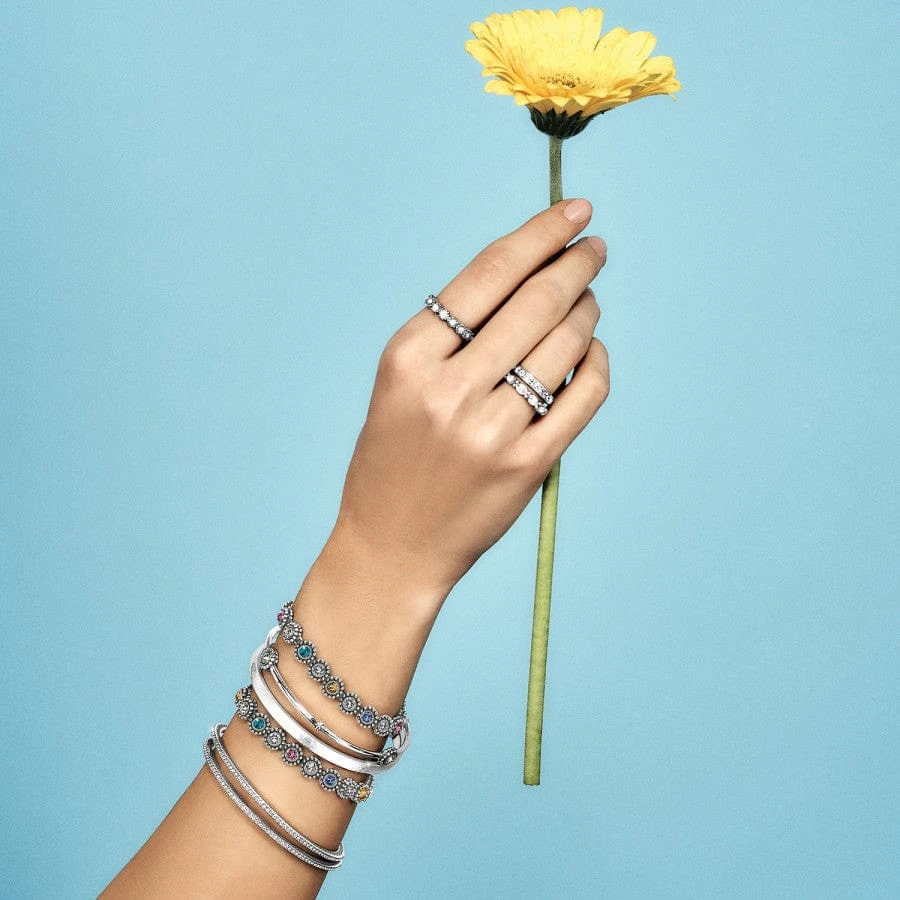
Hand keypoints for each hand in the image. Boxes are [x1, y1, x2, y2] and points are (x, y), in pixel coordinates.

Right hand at [329, 200, 609, 608]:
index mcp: (408, 357)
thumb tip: (532, 278)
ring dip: (587, 311)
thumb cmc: (393, 462)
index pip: (488, 273)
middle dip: (576, 264)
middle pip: (535, 301)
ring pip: (566, 343)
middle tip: (595, 248)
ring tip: (588, 299)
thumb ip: (454, 336)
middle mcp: (448, 389)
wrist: (391, 548)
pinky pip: (583, 396)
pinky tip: (592, 352)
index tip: (573, 213)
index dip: (539, 234)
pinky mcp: (527, 466)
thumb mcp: (400, 386)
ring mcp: (490, 430)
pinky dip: (597, 364)